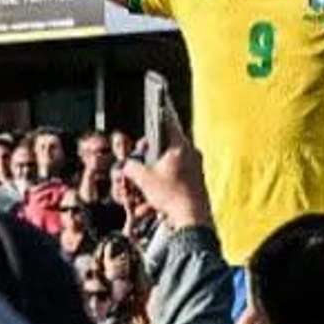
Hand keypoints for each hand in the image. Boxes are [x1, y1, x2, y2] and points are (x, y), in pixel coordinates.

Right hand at [122, 117, 210, 231]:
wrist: (192, 219)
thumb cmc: (172, 196)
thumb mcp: (144, 179)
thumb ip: (132, 167)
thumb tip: (127, 165)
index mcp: (182, 146)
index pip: (169, 122)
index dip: (158, 115)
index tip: (157, 104)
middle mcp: (192, 154)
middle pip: (167, 147)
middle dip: (151, 157)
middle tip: (140, 164)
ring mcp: (196, 169)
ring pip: (170, 166)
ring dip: (156, 177)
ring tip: (145, 189)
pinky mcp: (196, 183)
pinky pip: (176, 179)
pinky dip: (164, 188)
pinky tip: (153, 203)